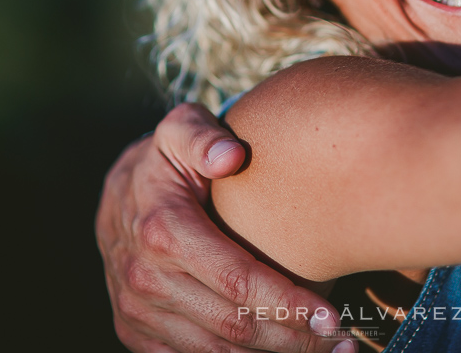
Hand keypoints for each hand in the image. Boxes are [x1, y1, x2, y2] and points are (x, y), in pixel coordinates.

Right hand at [97, 103, 351, 352]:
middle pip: (232, 325)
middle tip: (343, 339)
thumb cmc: (164, 160)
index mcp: (162, 230)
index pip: (236, 280)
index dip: (286, 302)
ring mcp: (137, 311)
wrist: (116, 193)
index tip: (331, 314)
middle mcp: (145, 278)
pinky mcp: (136, 332)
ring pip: (215, 352)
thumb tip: (231, 155)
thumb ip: (203, 136)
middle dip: (293, 338)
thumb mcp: (179, 130)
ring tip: (326, 351)